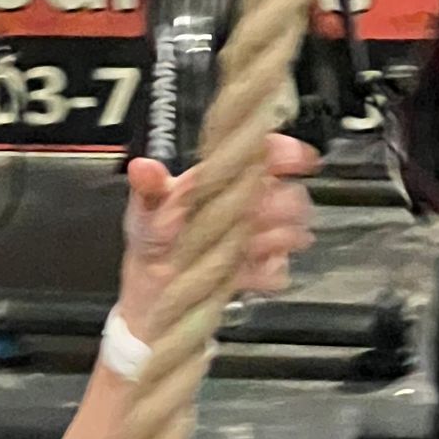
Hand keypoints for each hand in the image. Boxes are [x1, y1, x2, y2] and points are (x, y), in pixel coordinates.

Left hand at [115, 130, 318, 342]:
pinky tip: (245, 271)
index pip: (267, 154)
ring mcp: (258, 237)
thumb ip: (149, 186)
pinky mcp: (260, 269)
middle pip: (291, 194)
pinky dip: (267, 271)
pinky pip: (279, 271)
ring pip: (294, 230)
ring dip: (278, 237)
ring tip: (251, 245)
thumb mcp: (146, 207)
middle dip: (284, 203)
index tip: (296, 159)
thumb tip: (141, 168)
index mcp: (227, 179)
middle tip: (262, 214)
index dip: (286, 152)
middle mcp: (249, 204)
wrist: (155, 286)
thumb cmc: (154, 237)